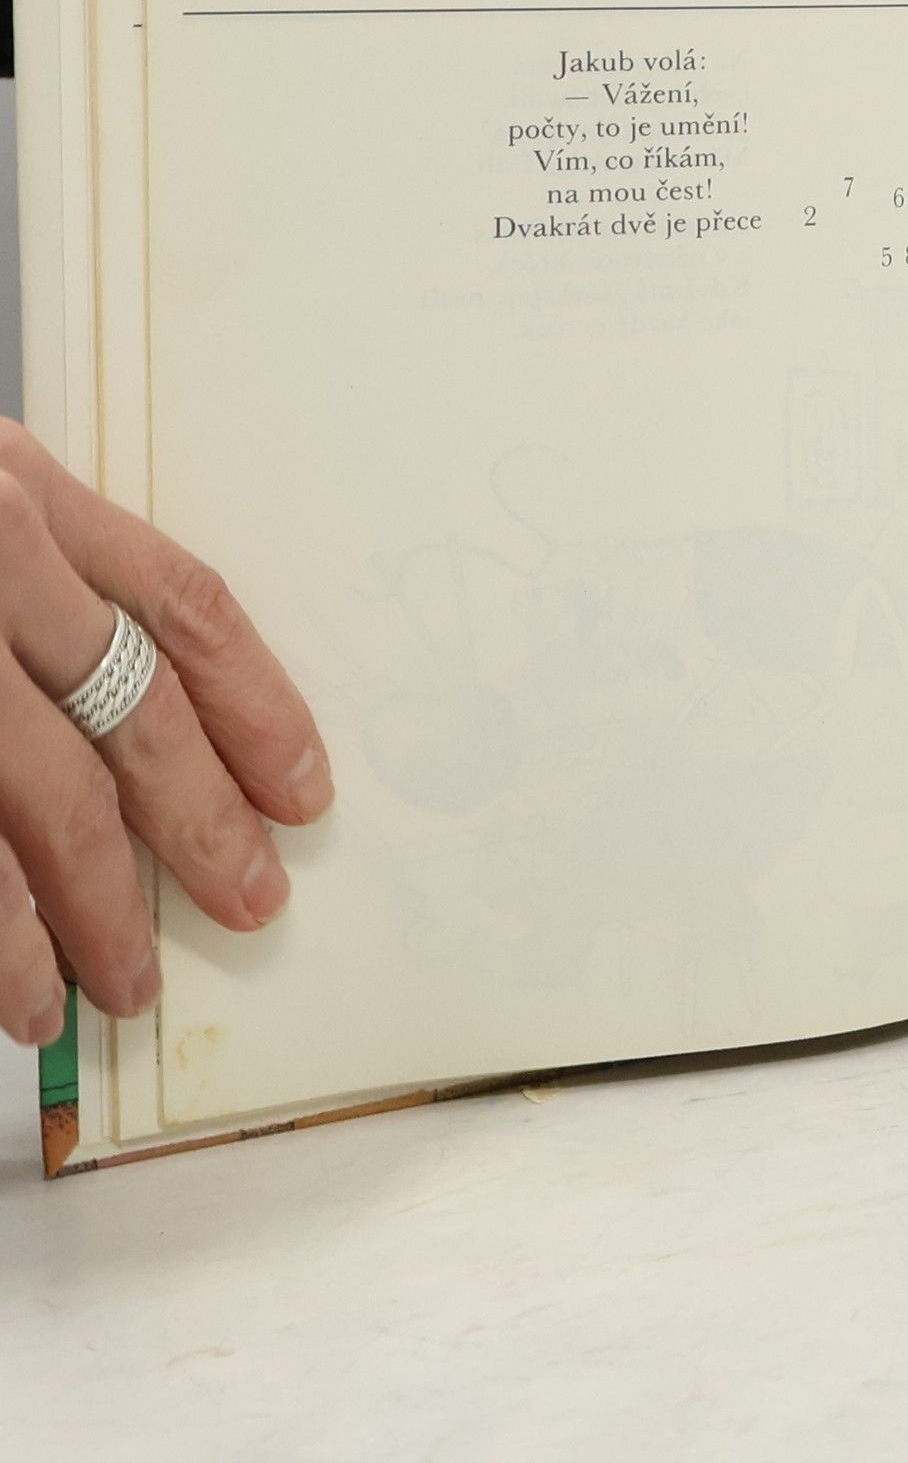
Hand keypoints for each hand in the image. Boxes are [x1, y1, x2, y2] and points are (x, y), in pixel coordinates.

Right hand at [0, 422, 331, 1046]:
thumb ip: (37, 572)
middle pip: (129, 721)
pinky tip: (5, 985)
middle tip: (247, 907)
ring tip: (102, 991)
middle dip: (199, 831)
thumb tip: (136, 721)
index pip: (184, 608)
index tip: (302, 791)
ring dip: (80, 914)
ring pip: (35, 801)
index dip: (259, 708)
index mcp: (13, 491)